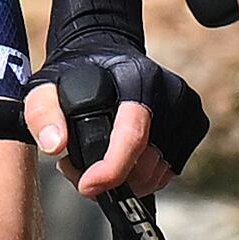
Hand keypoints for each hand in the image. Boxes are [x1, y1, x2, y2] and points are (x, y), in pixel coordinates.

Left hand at [33, 0, 208, 194]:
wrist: (107, 53)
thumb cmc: (75, 74)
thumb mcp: (45, 87)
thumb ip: (43, 114)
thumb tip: (56, 147)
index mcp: (137, 78)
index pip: (133, 134)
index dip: (112, 169)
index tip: (87, 187)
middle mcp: (170, 92)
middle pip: (146, 161)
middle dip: (111, 178)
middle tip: (77, 168)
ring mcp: (187, 108)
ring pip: (159, 173)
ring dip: (127, 180)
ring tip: (98, 161)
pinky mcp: (195, 123)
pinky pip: (169, 171)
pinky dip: (145, 175)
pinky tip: (123, 158)